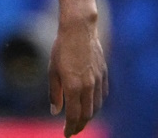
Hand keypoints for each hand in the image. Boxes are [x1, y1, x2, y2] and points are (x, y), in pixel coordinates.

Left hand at [48, 14, 106, 135]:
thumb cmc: (61, 49)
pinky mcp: (104, 74)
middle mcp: (88, 86)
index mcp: (73, 87)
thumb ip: (55, 93)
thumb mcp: (52, 71)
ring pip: (96, 107)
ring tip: (80, 119)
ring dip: (88, 116)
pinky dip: (97, 104)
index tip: (66, 134)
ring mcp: (98, 80)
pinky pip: (102, 95)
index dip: (70, 128)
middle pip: (87, 115)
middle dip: (79, 125)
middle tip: (72, 130)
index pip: (74, 116)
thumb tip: (55, 112)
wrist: (79, 29)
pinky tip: (91, 104)